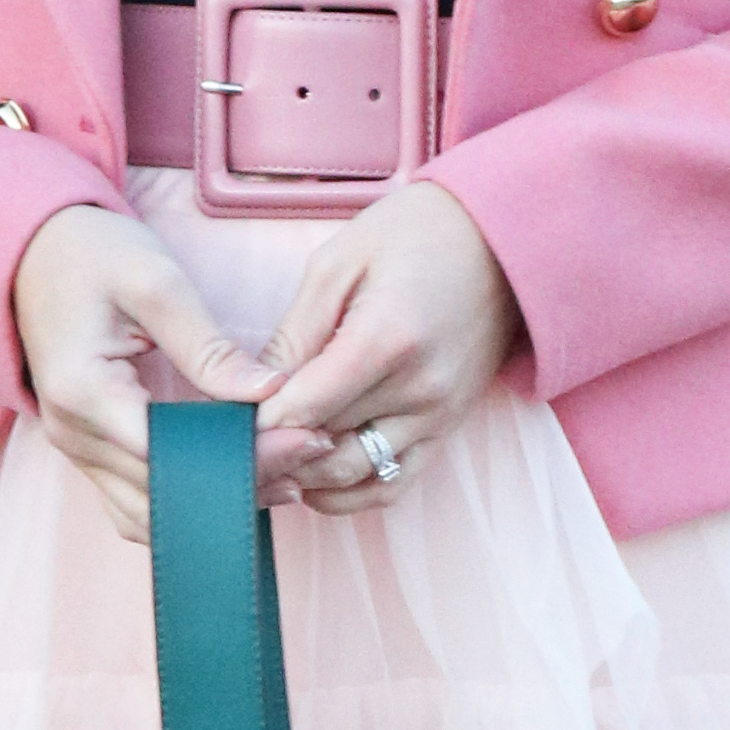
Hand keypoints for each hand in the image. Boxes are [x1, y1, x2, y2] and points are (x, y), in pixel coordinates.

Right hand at [12, 206, 272, 537]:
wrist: (33, 253)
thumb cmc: (90, 256)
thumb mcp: (154, 282)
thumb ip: (208, 345)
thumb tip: (269, 392)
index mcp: (85, 393)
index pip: (172, 454)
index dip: (242, 456)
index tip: (303, 438)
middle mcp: (73, 435)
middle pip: (164, 493)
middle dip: (242, 484)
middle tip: (311, 454)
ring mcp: (76, 449)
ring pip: (149, 514)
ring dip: (214, 506)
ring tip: (287, 478)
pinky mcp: (89, 450)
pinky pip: (137, 499)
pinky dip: (187, 502)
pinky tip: (240, 480)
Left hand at [250, 181, 521, 514]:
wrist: (502, 240)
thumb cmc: (415, 235)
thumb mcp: (338, 263)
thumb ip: (295, 334)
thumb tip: (252, 393)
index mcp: (385, 339)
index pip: (301, 409)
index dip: (253, 421)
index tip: (226, 416)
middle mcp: (419, 388)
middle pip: (322, 446)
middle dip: (270, 449)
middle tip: (234, 442)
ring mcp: (439, 415)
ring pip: (354, 475)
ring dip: (305, 476)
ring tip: (270, 457)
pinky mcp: (449, 428)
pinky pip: (395, 485)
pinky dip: (350, 494)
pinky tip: (314, 479)